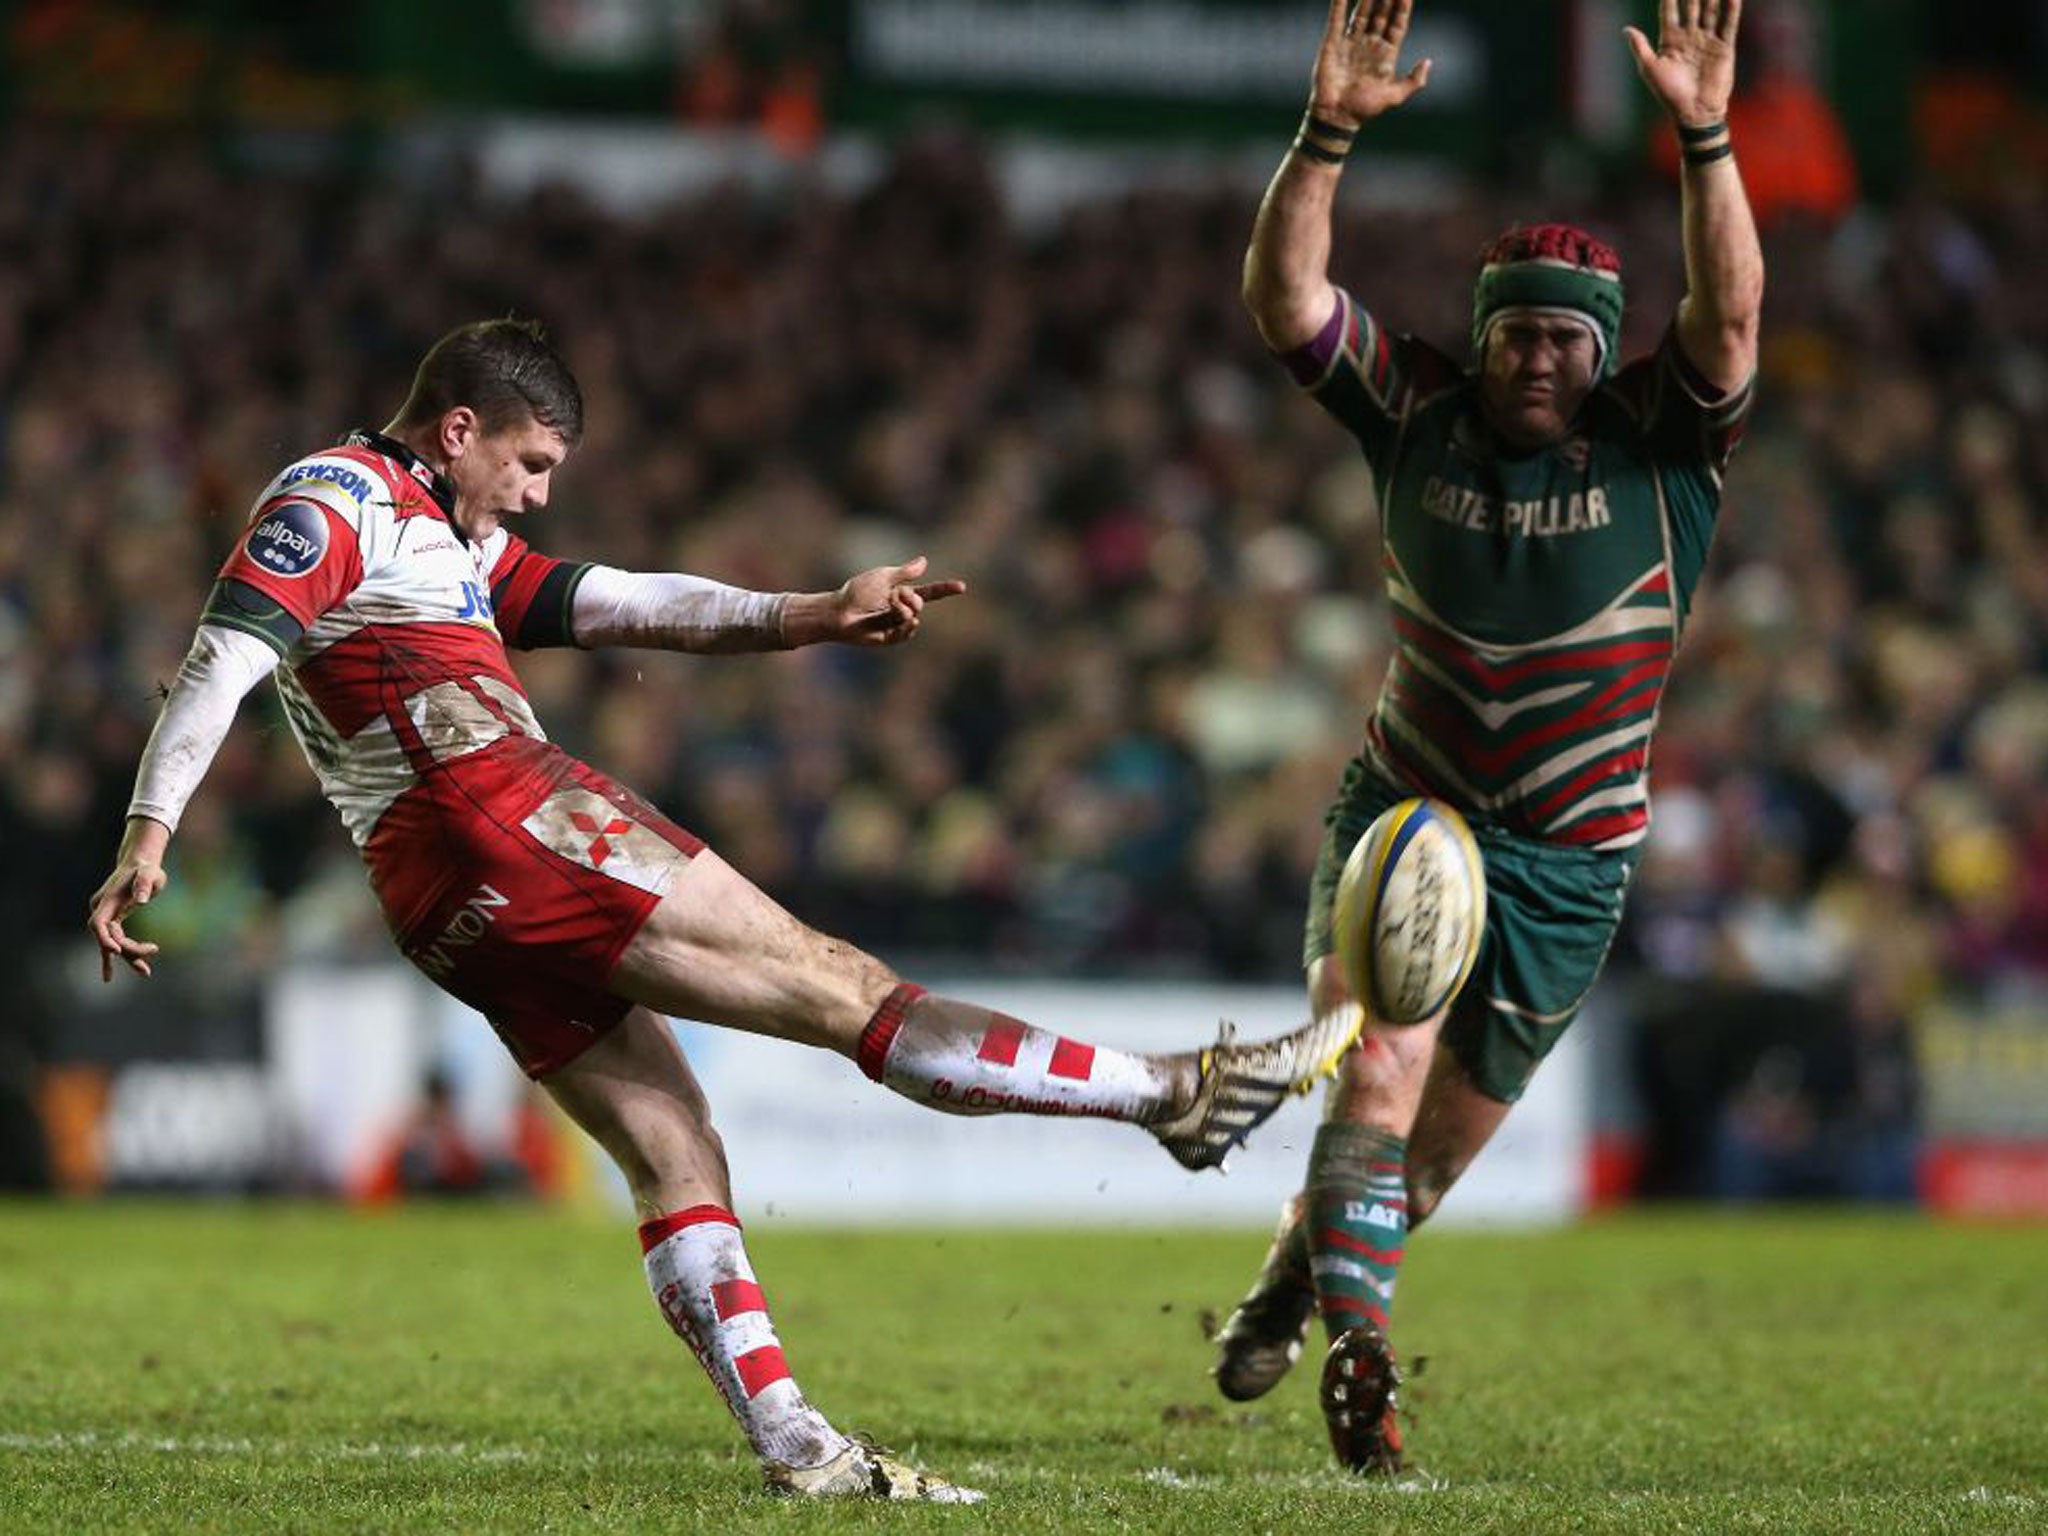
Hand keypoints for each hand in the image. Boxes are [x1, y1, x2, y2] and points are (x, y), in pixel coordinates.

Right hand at [88, 853, 167, 982]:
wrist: (140, 863)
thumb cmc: (147, 868)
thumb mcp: (150, 873)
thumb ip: (145, 884)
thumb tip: (143, 901)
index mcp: (107, 900)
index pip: (98, 923)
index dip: (104, 939)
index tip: (116, 951)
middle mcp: (102, 909)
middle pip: (107, 937)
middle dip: (127, 950)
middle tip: (152, 954)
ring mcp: (105, 915)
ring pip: (111, 942)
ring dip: (127, 957)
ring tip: (145, 972)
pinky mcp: (112, 920)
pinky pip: (113, 940)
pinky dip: (118, 954)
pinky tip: (109, 976)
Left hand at [828, 555, 965, 646]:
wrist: (838, 611)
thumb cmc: (856, 592)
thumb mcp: (883, 576)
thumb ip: (905, 572)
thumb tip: (925, 562)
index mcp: (902, 593)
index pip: (929, 592)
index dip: (945, 589)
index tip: (962, 587)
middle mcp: (901, 609)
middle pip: (920, 604)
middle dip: (912, 598)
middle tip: (895, 596)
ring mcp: (896, 624)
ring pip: (913, 618)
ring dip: (903, 610)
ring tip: (889, 605)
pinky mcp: (889, 638)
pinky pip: (906, 633)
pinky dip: (906, 626)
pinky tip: (903, 620)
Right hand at [1310, 0, 1432, 129]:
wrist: (1337, 116)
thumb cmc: (1366, 109)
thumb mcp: (1395, 96)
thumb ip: (1414, 81)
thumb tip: (1428, 62)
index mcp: (1386, 54)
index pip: (1397, 24)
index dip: (1403, 8)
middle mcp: (1369, 45)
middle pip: (1381, 14)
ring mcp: (1351, 43)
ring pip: (1361, 13)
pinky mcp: (1332, 43)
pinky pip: (1336, 20)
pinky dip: (1338, 5)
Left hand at [1625, 0, 1739, 127]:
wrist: (1694, 111)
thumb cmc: (1668, 93)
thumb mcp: (1650, 69)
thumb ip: (1640, 47)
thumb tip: (1626, 29)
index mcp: (1670, 40)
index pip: (1669, 12)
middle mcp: (1689, 37)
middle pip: (1692, 7)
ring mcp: (1708, 40)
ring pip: (1711, 11)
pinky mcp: (1724, 47)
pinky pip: (1728, 24)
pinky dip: (1731, 10)